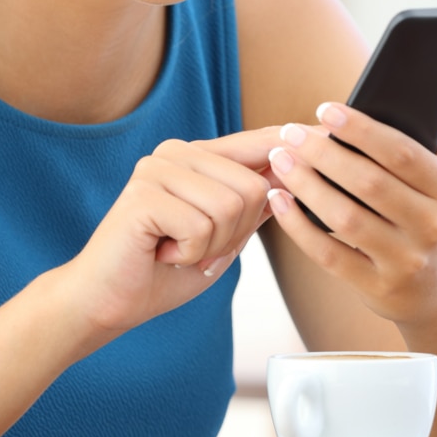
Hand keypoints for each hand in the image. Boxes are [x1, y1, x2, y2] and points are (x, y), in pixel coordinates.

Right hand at [62, 127, 279, 338]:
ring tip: (177, 250)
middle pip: (253, 186)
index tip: (331, 135)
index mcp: (195, 156)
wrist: (105, 302)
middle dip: (236, 234)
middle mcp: (176, 152)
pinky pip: (201, 225)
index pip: (257, 142)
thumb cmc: (161, 272)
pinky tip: (161, 253)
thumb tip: (299, 173)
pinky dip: (190, 253)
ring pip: (231, 205)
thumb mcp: (222, 237)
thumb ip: (253, 205)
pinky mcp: (143, 194)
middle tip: (196, 248)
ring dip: (212, 245)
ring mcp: (157, 168)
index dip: (294, 143)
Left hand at [264, 70, 436, 332]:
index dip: (362, 130)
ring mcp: (403, 260)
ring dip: (306, 186)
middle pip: (368, 183)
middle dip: (324, 154)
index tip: (326, 109)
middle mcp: (429, 226)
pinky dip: (299, 227)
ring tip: (280, 159)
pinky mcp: (377, 287)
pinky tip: (278, 201)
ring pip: (345, 218)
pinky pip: (329, 255)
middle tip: (289, 132)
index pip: (402, 153)